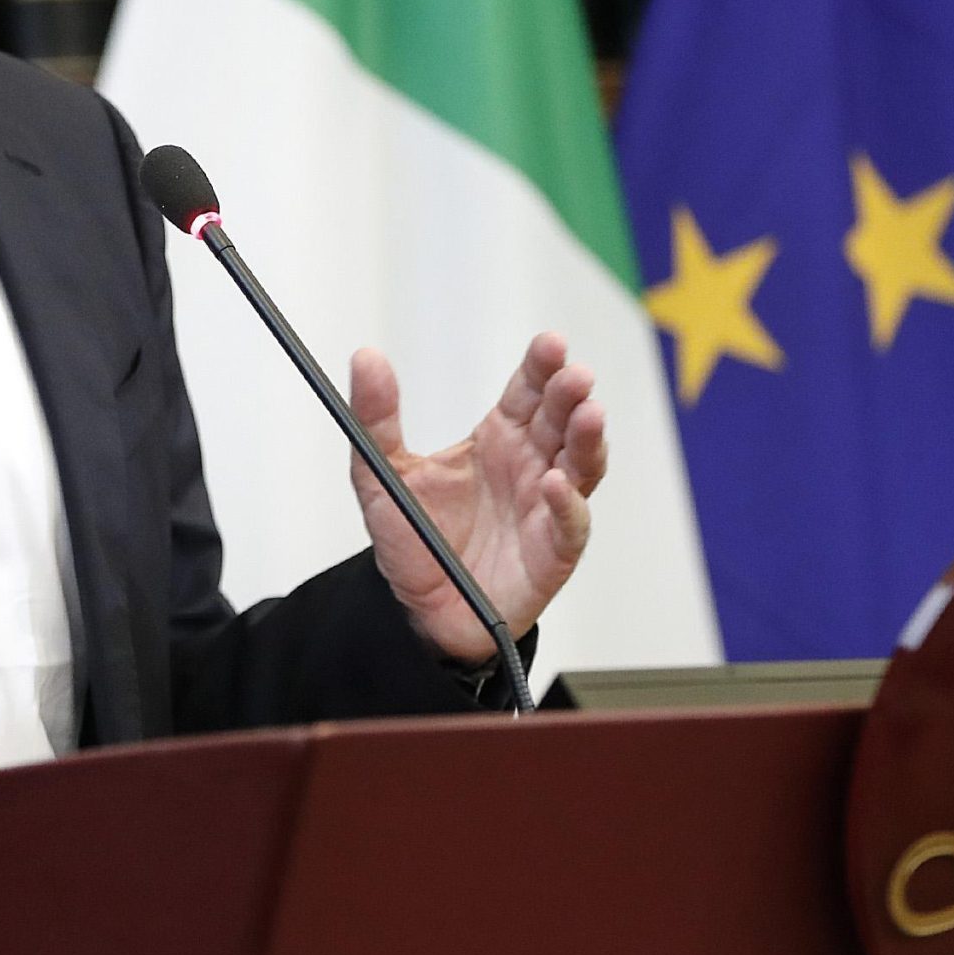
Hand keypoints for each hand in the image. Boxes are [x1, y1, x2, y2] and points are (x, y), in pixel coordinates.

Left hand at [349, 334, 604, 662]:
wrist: (421, 610)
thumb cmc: (416, 539)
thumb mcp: (382, 471)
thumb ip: (376, 416)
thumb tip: (366, 358)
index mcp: (498, 439)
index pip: (529, 391)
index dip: (542, 367)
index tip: (551, 344)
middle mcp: (530, 465)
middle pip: (562, 420)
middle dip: (572, 394)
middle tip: (575, 375)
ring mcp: (547, 506)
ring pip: (582, 464)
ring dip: (587, 439)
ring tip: (587, 415)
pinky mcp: (553, 550)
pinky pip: (570, 523)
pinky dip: (568, 504)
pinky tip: (556, 485)